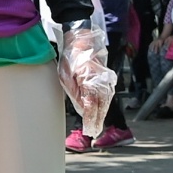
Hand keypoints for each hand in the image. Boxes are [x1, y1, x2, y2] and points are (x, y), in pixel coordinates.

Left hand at [57, 22, 117, 137]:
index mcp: (90, 82)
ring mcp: (106, 79)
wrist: (82, 41)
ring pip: (106, 101)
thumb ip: (74, 93)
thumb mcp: (65, 75)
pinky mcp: (107, 77)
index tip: (89, 129)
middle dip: (97, 120)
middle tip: (93, 131)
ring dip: (101, 113)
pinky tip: (100, 110)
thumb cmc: (71, 57)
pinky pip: (107, 94)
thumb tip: (82, 108)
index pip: (92, 106)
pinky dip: (103, 103)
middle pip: (101, 106)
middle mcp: (101, 82)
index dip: (91, 119)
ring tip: (96, 125)